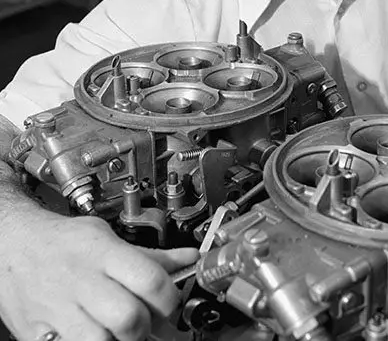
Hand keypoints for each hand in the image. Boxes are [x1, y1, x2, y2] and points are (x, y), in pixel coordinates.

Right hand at [0, 211, 197, 340]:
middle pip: (128, 317)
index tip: (170, 303)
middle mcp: (81, 280)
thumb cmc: (62, 241)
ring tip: (119, 331)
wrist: (13, 244)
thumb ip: (149, 255)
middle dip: (144, 326)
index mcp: (102, 253)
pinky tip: (95, 335)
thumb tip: (188, 259)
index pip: (149, 278)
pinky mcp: (37, 334)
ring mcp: (58, 309)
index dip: (168, 297)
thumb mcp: (106, 236)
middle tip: (145, 323)